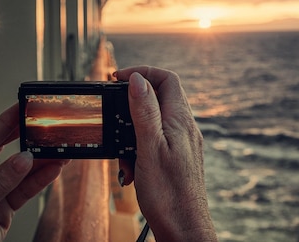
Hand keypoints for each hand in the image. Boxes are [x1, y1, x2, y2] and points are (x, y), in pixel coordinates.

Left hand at [0, 103, 67, 241]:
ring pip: (19, 172)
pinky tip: (55, 168)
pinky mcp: (3, 209)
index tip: (21, 108)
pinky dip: (41, 180)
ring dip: (41, 161)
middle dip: (26, 138)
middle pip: (3, 151)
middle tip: (44, 123)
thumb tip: (23, 159)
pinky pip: (25, 190)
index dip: (3, 124)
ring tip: (60, 149)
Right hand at [115, 66, 216, 241]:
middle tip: (113, 114)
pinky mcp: (178, 158)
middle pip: (159, 97)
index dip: (142, 72)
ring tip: (123, 157)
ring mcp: (183, 143)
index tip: (117, 78)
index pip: (166, 79)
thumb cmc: (168, 194)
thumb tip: (137, 79)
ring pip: (154, 122)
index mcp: (180, 119)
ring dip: (133, 134)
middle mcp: (185, 127)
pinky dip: (139, 150)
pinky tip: (132, 170)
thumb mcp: (149, 148)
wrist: (184, 227)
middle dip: (132, 104)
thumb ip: (144, 111)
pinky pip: (155, 143)